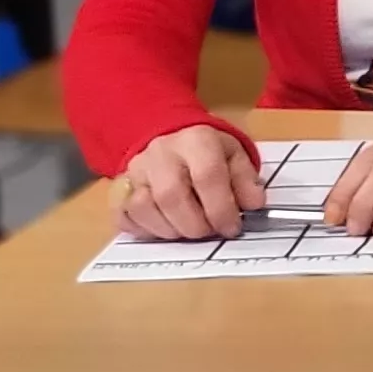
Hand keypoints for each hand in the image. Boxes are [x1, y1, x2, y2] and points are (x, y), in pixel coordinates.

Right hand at [114, 126, 269, 239]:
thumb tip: (254, 205)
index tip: (232, 227)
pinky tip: (164, 228)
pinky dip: (144, 230)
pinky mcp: (118, 187)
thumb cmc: (207, 153)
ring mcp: (134, 170)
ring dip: (170, 230)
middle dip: (195, 225)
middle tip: (210, 232)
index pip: (207, 176)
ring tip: (188, 230)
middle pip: (171, 195)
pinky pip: (123, 215)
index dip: (221, 208)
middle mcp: (160, 152)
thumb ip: (246, 180)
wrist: (171, 139)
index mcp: (196, 140)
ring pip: (143, 207)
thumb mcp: (235, 156)